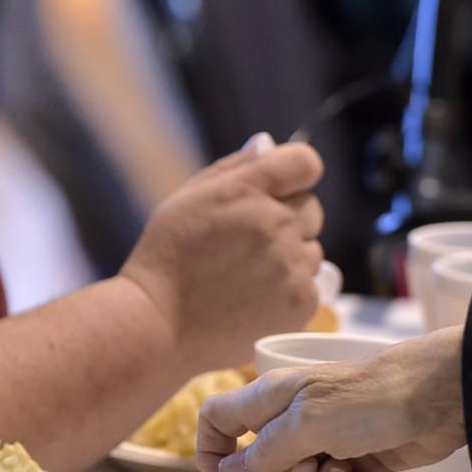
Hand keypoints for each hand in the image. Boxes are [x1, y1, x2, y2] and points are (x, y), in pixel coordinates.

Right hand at [119, 142, 324, 373]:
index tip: (281, 190)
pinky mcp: (300, 304)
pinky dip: (289, 293)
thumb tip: (267, 146)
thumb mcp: (187, 199)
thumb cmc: (166, 259)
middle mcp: (275, 224)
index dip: (294, 175)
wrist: (158, 326)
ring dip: (290, 259)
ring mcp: (290, 265)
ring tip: (246, 278)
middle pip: (312, 210)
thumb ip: (232, 168)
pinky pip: (311, 287)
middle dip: (288, 221)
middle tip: (248, 244)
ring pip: (312, 251)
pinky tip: (254, 300)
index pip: (305, 163)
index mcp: (247, 190)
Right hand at [196, 327, 467, 471]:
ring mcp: (327, 444)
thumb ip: (264, 453)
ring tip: (349, 471)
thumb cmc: (372, 398)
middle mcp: (293, 422)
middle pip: (260, 471)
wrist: (444, 399)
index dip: (212, 454)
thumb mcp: (307, 424)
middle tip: (309, 471)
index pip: (216, 422)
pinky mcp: (360, 464)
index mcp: (271, 401)